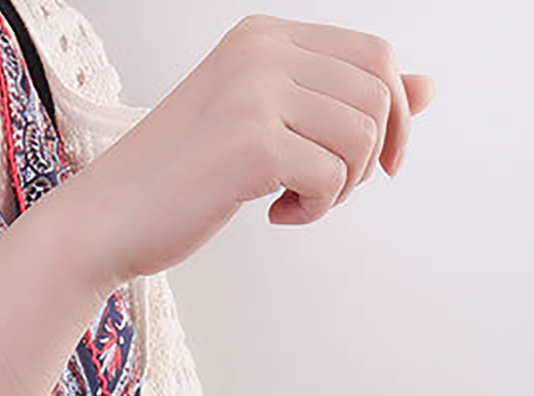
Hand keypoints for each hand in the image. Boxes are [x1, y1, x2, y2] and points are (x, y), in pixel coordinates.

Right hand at [67, 13, 436, 293]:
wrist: (105, 220)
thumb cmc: (178, 180)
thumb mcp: (267, 126)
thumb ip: (340, 100)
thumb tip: (428, 87)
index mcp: (265, 36)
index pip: (375, 54)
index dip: (394, 113)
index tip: (377, 165)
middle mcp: (263, 51)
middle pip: (379, 93)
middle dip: (369, 154)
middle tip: (325, 190)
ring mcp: (256, 93)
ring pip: (362, 136)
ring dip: (341, 186)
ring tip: (295, 201)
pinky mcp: (252, 142)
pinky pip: (332, 178)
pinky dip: (315, 209)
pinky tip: (275, 214)